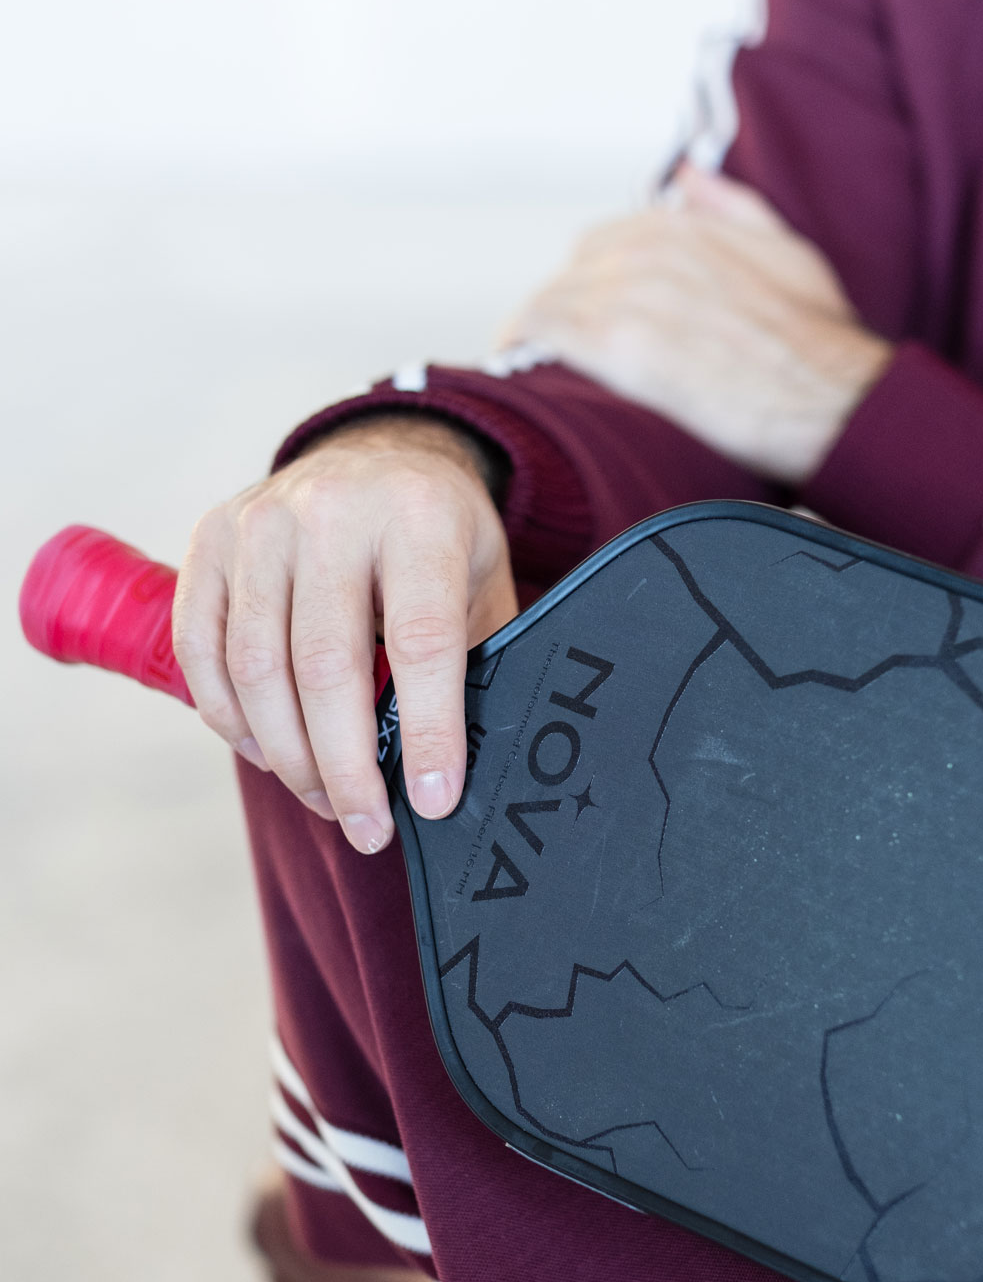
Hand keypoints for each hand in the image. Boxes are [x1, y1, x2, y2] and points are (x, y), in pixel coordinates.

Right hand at [172, 416, 517, 851]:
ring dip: (288, 756)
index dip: (427, 733)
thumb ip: (475, 660)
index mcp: (420, 518)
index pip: (422, 642)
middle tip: (368, 828)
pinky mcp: (210, 539)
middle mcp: (334, 512)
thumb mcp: (481, 579)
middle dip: (346, 768)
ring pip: (257, 668)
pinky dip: (230, 718)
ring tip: (327, 799)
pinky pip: (203, 651)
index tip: (432, 802)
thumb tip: (454, 770)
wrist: (379, 453)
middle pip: (326, 667)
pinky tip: (268, 753)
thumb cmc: (438, 538)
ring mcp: (262, 522)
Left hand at [500, 163, 892, 482]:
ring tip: (527, 362)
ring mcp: (630, 294)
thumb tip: (687, 179)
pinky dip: (521, 344)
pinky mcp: (617, 346)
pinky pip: (543, 330)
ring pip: (551, 300)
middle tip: (562, 347)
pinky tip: (513, 365)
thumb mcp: (786, 249)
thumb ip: (730, 208)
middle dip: (566, 306)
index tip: (589, 310)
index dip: (593, 280)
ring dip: (536, 331)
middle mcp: (650, 249)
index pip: (605, 241)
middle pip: (573, 272)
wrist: (830, 396)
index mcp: (684, 226)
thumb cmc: (818, 337)